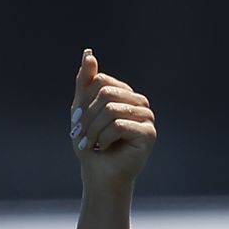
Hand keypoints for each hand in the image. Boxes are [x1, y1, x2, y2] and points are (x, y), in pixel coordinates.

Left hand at [69, 49, 156, 192]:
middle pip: (105, 93)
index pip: (100, 81)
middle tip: (84, 137)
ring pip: (111, 109)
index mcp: (125, 93)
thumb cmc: (92, 146)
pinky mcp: (149, 133)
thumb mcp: (82, 110)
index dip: (84, 102)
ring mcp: (147, 117)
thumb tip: (89, 53)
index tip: (79, 123)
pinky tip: (107, 148)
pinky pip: (119, 125)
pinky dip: (105, 138)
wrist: (100, 176)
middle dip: (88, 117)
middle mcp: (139, 102)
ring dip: (95, 130)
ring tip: (94, 144)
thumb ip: (85, 82)